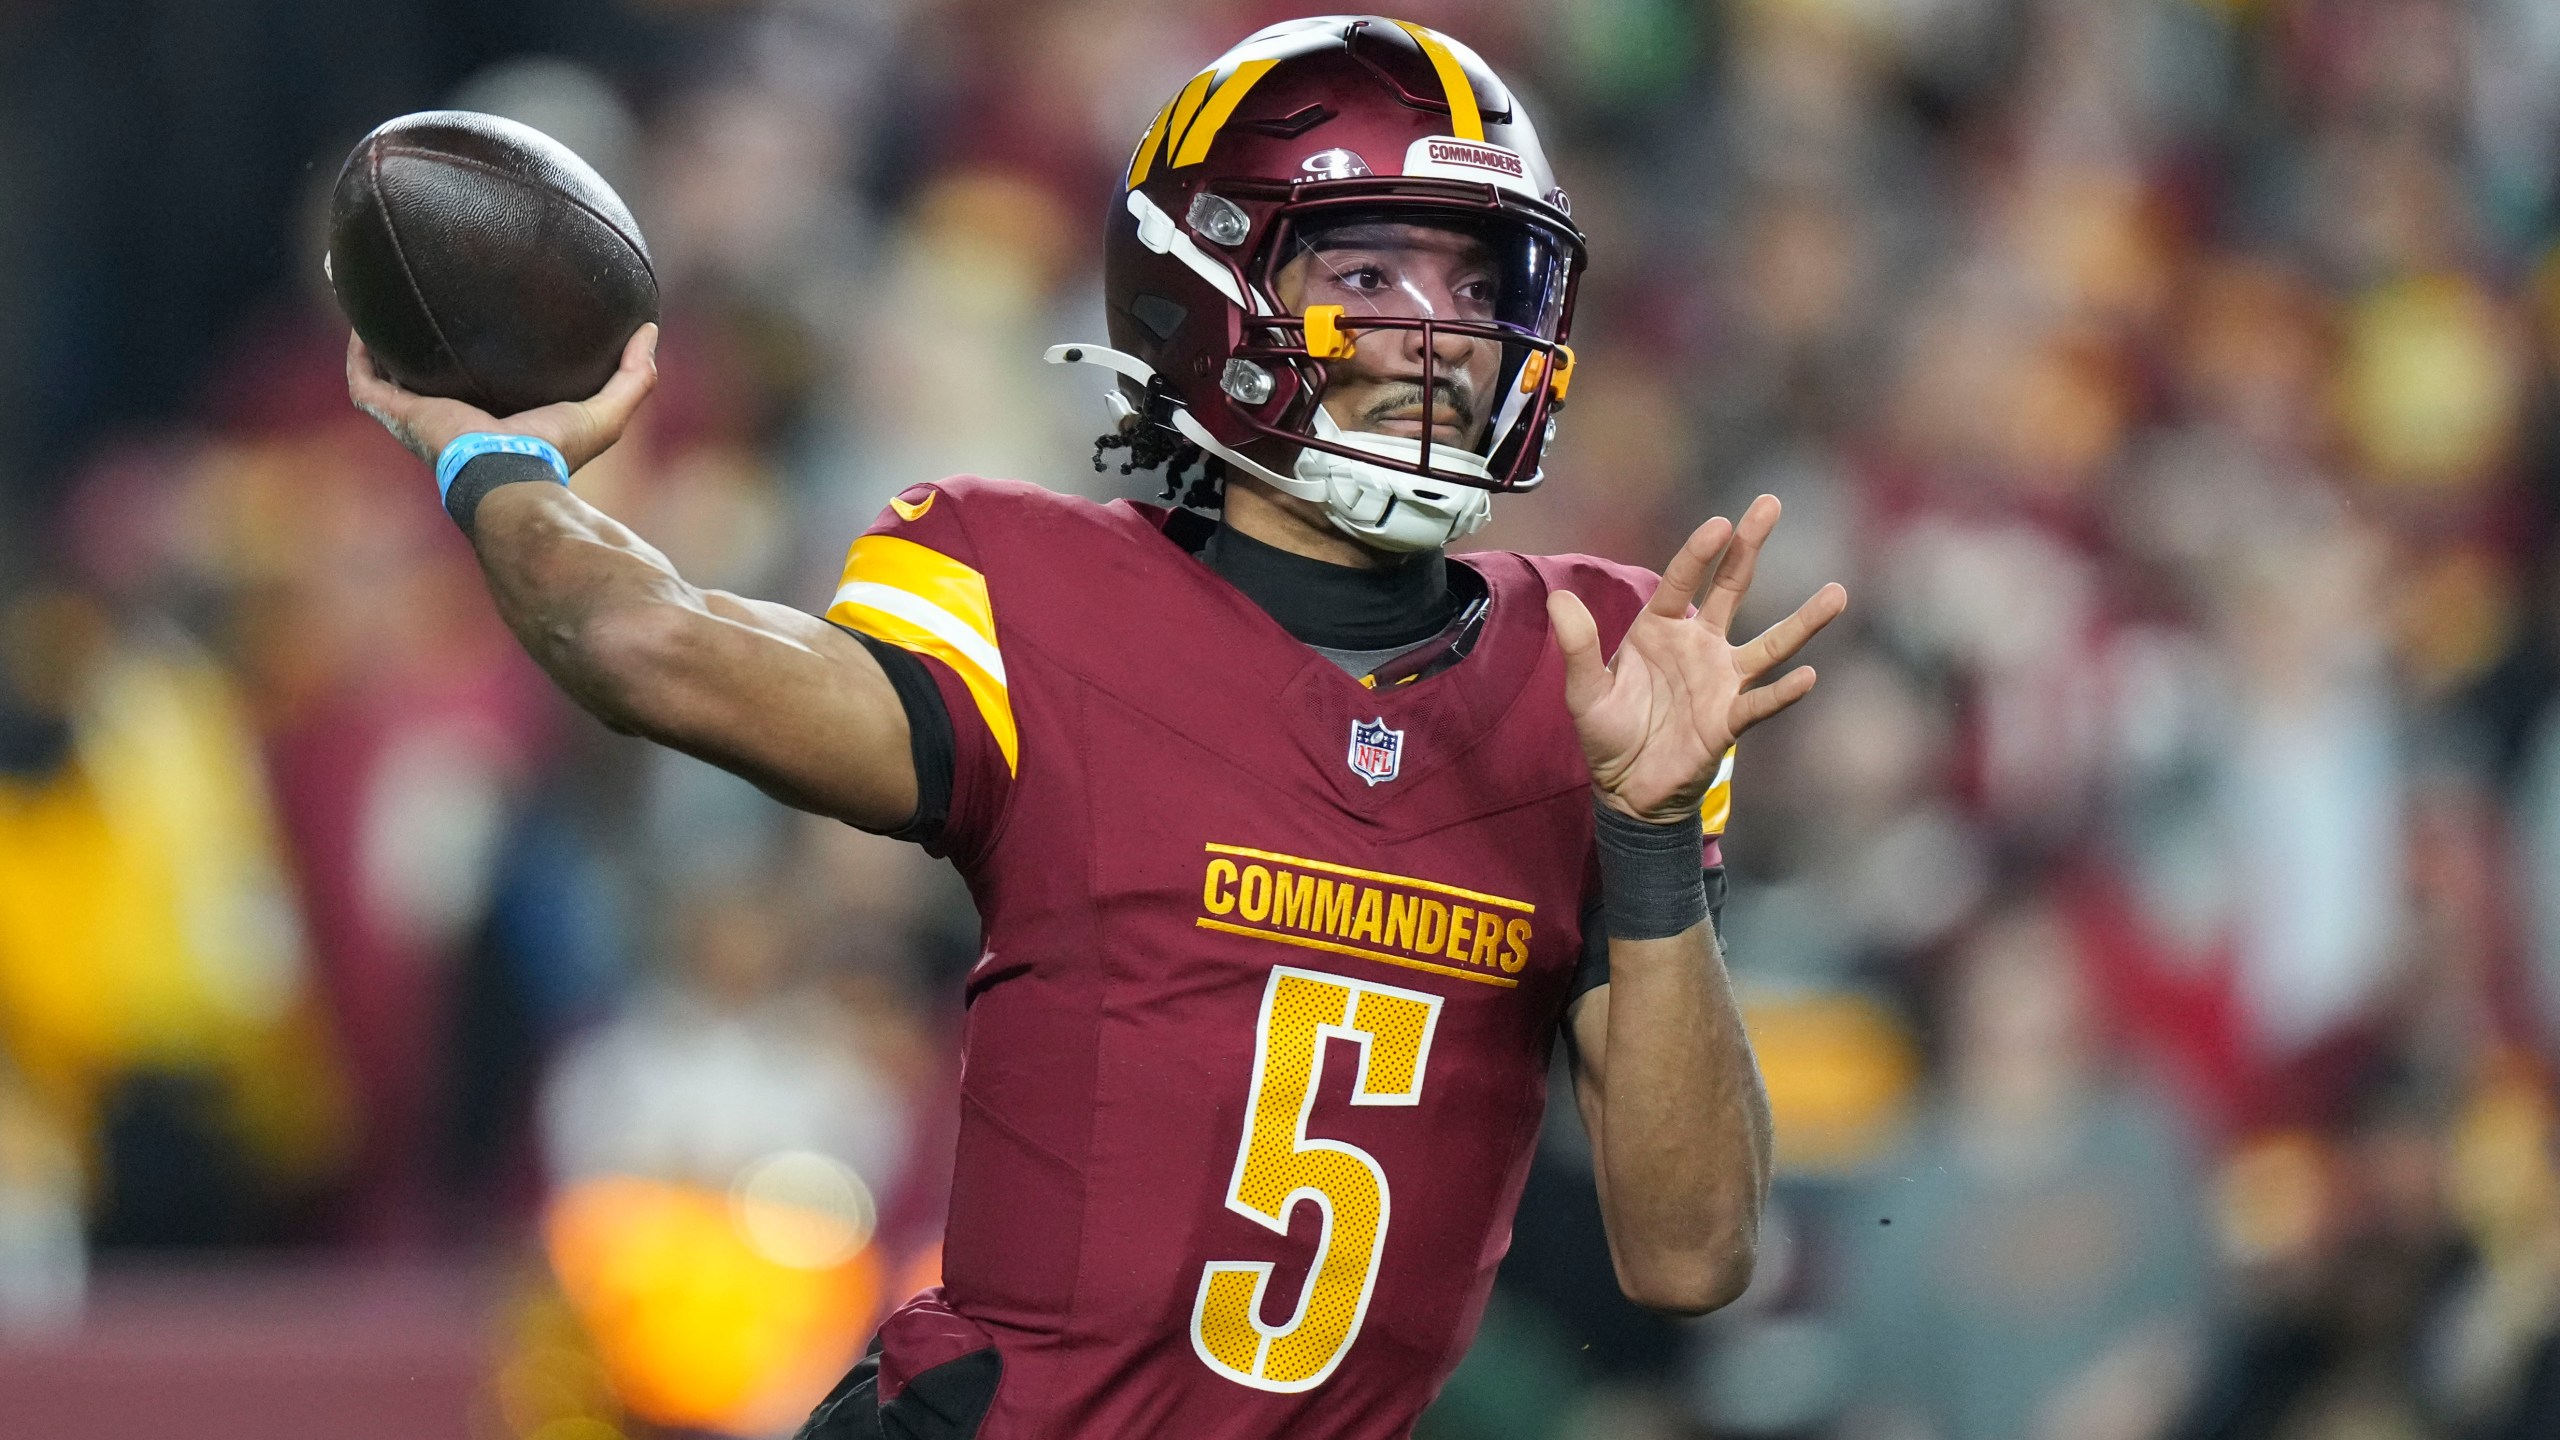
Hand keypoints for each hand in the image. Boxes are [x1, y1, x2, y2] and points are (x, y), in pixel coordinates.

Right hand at [346, 323, 659, 473]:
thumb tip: (650, 330)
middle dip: (418, 348)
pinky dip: (360, 354)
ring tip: (375, 302)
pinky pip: (366, 382)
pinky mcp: (400, 416)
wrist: (512, 479)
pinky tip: (361, 320)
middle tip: (418, 302)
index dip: (475, 359)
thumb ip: (634, 376)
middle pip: (425, 379)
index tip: (479, 324)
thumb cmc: (556, 456)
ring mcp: (418, 420)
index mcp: (490, 420)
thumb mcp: (605, 412)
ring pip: (387, 378)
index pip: (478, 387)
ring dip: (379, 344)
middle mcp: (449, 419)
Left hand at [1550, 494, 1846, 822]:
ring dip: (1802, 621)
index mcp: (1659, 628)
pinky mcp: (1731, 719)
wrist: (1626, 789)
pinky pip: (1761, 702)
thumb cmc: (1608, 733)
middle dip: (1750, 547)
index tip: (1721, 523)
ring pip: (1769, 644)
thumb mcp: (1584, 691)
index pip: (1682, 579)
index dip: (1700, 551)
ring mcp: (1721, 679)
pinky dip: (1783, 692)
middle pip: (1731, 588)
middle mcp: (1698, 644)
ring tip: (1837, 593)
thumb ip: (1578, 646)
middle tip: (1770, 504)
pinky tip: (1807, 676)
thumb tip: (1557, 598)